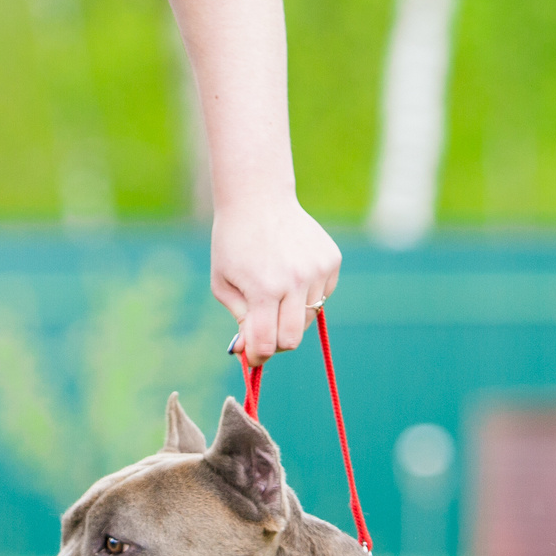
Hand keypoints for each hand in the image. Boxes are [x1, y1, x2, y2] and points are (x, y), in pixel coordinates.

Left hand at [212, 195, 341, 367]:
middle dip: (276, 343)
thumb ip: (239, 320)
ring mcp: (318, 270)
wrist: (259, 199)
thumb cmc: (234, 243)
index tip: (253, 355)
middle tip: (264, 332)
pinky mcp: (332, 261)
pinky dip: (306, 295)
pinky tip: (291, 273)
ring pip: (308, 318)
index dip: (258, 356)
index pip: (267, 344)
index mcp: (264, 289)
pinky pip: (322, 296)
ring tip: (274, 290)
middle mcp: (295, 281)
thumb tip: (252, 352)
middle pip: (292, 339)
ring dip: (290, 315)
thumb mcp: (223, 284)